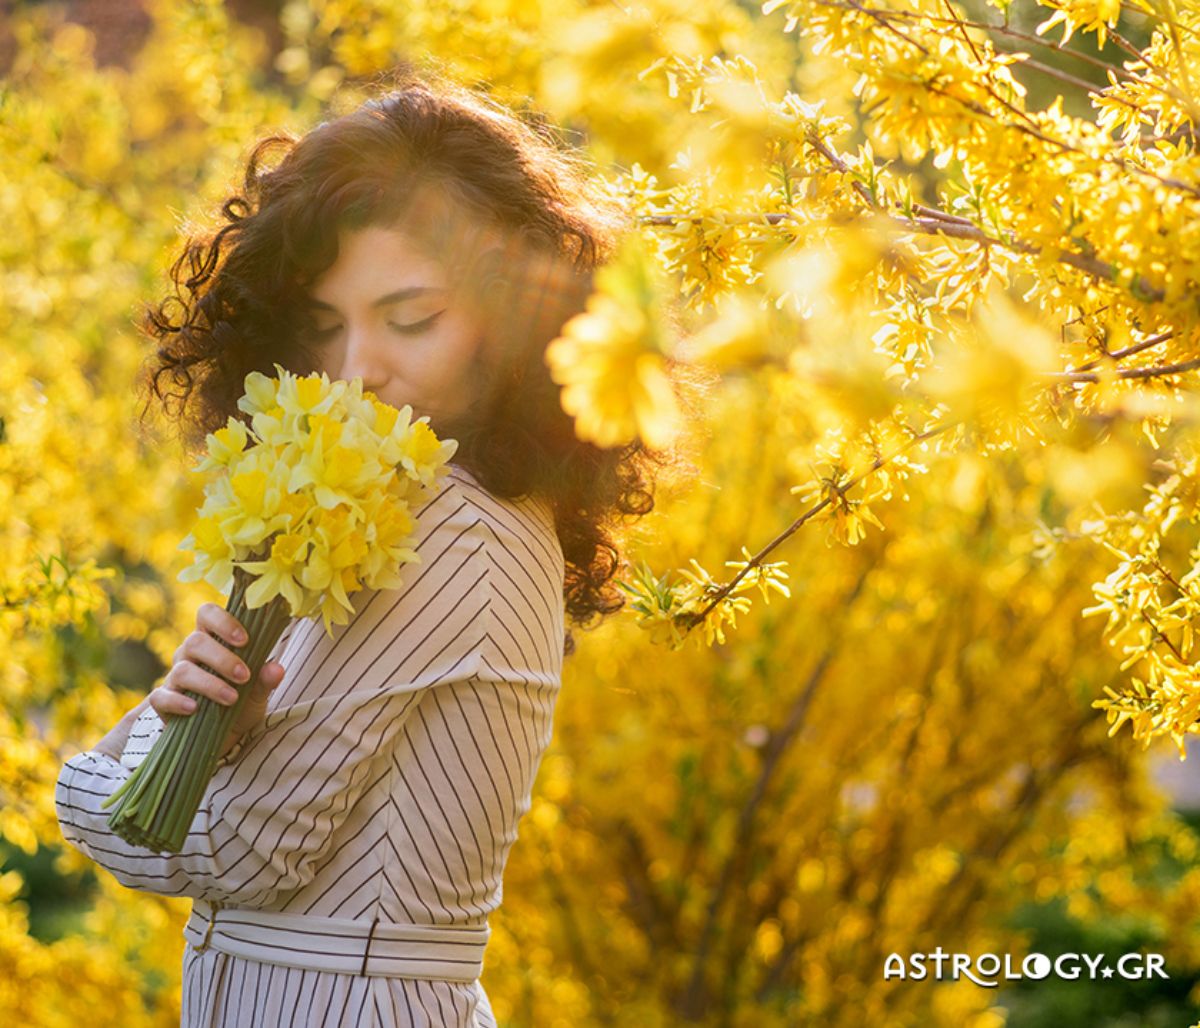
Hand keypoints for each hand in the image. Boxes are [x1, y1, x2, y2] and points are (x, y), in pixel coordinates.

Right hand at [150, 602, 284, 757]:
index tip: (244, 639)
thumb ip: (266, 679)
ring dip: (210, 684)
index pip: (207, 614)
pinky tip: (196, 709)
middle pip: (196, 642)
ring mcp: (174, 677)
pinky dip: (178, 702)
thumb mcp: (258, 692)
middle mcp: (189, 654)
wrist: (226, 736)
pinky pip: (162, 696)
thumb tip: (276, 669)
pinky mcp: (163, 701)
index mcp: (212, 640)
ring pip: (183, 670)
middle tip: (244, 676)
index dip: (223, 621)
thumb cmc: (242, 702)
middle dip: (222, 659)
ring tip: (232, 698)